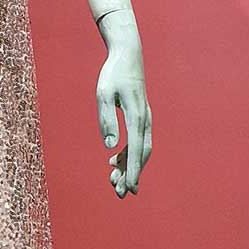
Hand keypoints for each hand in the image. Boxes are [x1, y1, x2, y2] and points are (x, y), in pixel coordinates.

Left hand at [95, 25, 151, 198]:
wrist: (128, 55)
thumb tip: (109, 146)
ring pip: (140, 150)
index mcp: (136, 115)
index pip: (136, 149)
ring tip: (113, 181)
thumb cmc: (113, 73)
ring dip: (128, 167)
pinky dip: (127, 154)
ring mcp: (145, 119)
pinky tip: (112, 161)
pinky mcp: (141, 117)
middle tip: (119, 193)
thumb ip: (106, 119)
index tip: (129, 188)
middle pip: (141, 154)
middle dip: (131, 175)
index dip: (132, 171)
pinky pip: (137, 141)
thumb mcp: (104, 94)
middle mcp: (145, 119)